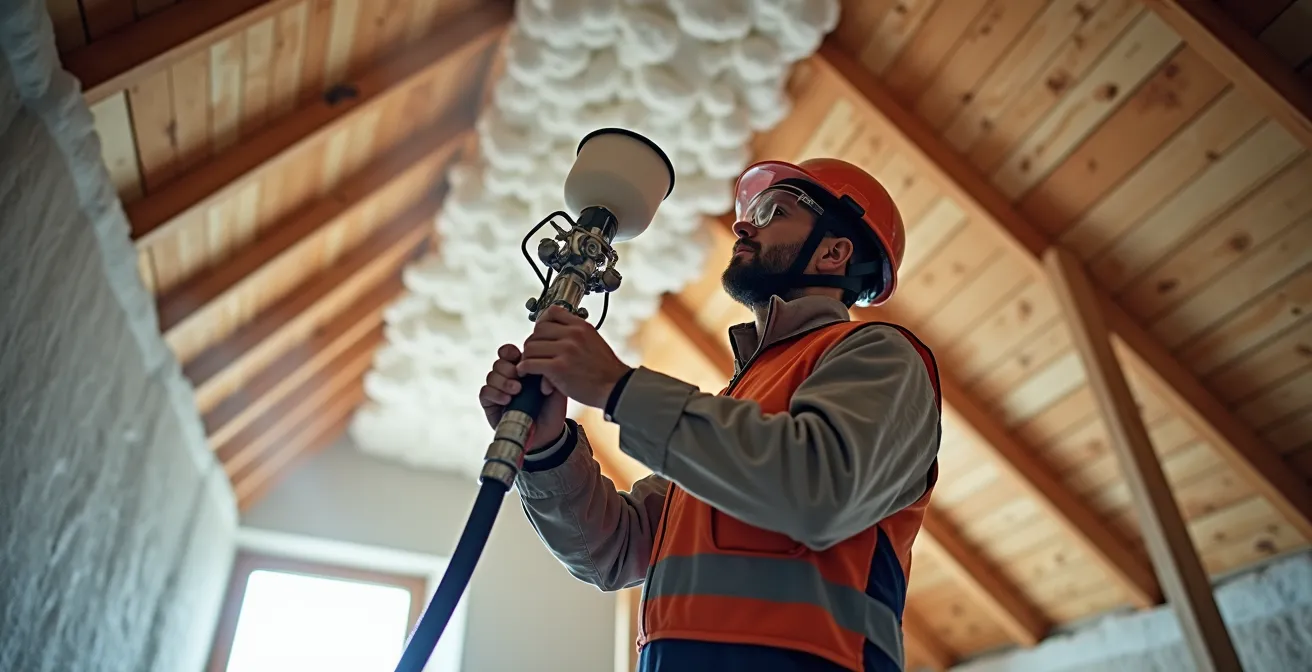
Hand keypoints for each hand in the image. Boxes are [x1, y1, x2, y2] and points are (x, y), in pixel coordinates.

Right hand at [479, 344, 567, 451]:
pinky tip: (507, 400)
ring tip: (516, 390)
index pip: (508, 352)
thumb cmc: (552, 409)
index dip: (510, 352)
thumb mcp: (556, 386)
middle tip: (520, 378)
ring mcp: (498, 391)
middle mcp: (507, 378)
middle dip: (508, 368)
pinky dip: (495, 393)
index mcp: (522, 369)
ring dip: (503, 381)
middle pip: (499, 362)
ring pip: (491, 376)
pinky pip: (485, 392)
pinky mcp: (490, 405)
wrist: (548, 433)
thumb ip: (549, 370)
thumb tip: (538, 361)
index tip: (518, 357)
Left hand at [517, 305, 632, 408]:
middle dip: (532, 342)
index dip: (541, 322)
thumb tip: (558, 332)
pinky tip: (525, 372)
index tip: (540, 334)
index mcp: (581, 326)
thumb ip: (577, 334)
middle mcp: (573, 334)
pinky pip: (530, 363)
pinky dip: (524, 368)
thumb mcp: (594, 341)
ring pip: (531, 346)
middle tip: (533, 354)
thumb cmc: (605, 370)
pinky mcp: (558, 368)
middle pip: (537, 330)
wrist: (615, 388)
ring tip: (529, 366)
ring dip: (527, 357)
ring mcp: (565, 350)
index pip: (552, 312)